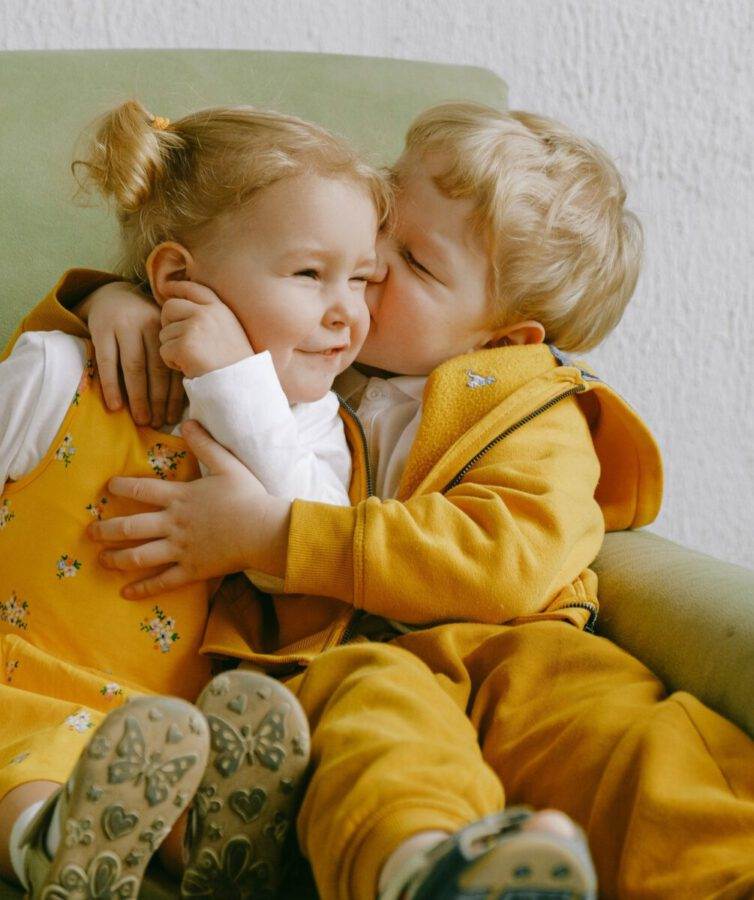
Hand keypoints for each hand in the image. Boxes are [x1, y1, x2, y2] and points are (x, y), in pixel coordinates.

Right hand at [78, 281, 184, 427]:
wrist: (112, 295)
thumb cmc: (143, 324)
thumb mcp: (160, 333)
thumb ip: (171, 356)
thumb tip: (181, 400)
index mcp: (168, 329)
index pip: (173, 366)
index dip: (174, 394)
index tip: (174, 417)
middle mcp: (148, 326)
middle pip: (156, 369)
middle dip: (158, 400)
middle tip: (158, 423)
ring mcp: (124, 326)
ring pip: (134, 367)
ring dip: (138, 397)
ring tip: (141, 419)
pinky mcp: (101, 330)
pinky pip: (107, 362)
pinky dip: (111, 386)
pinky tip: (115, 405)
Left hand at [88, 421, 290, 597]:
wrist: (264, 531)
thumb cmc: (249, 496)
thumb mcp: (228, 464)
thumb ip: (205, 445)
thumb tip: (188, 423)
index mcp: (180, 497)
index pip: (142, 489)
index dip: (121, 486)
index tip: (108, 486)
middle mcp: (173, 524)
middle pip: (130, 526)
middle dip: (106, 529)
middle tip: (90, 531)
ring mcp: (180, 549)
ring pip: (139, 556)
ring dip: (116, 558)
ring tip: (102, 560)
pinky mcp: (191, 570)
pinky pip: (162, 581)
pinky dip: (143, 588)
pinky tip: (127, 593)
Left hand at [159, 281, 253, 378]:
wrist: (241, 384)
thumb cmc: (236, 364)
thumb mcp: (230, 331)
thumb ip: (211, 318)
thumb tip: (183, 310)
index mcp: (220, 309)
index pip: (193, 288)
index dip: (177, 287)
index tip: (165, 288)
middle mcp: (206, 313)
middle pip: (170, 307)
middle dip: (167, 323)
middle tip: (177, 340)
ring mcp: (194, 328)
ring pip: (165, 333)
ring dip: (173, 348)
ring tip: (192, 360)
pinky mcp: (184, 346)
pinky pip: (164, 351)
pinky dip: (172, 362)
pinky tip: (189, 367)